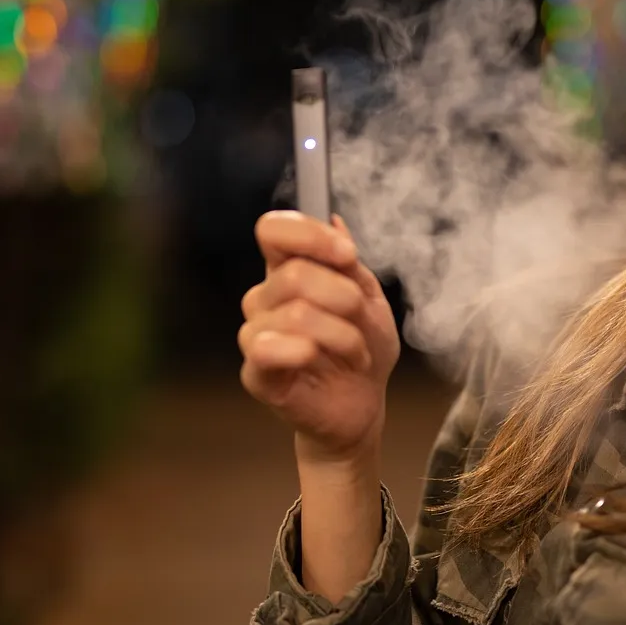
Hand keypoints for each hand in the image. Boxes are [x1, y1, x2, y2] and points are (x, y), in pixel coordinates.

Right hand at [239, 211, 400, 464]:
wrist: (362, 404)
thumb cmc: (361, 349)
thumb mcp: (370, 299)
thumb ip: (349, 264)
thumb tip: (335, 220)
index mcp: (288, 271)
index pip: (273, 230)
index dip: (309, 234)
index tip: (347, 255)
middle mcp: (265, 298)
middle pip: (295, 273)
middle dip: (345, 296)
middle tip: (362, 319)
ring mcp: (256, 335)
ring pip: (295, 313)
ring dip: (342, 333)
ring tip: (356, 352)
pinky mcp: (255, 373)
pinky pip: (266, 349)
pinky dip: (303, 350)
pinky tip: (318, 360)